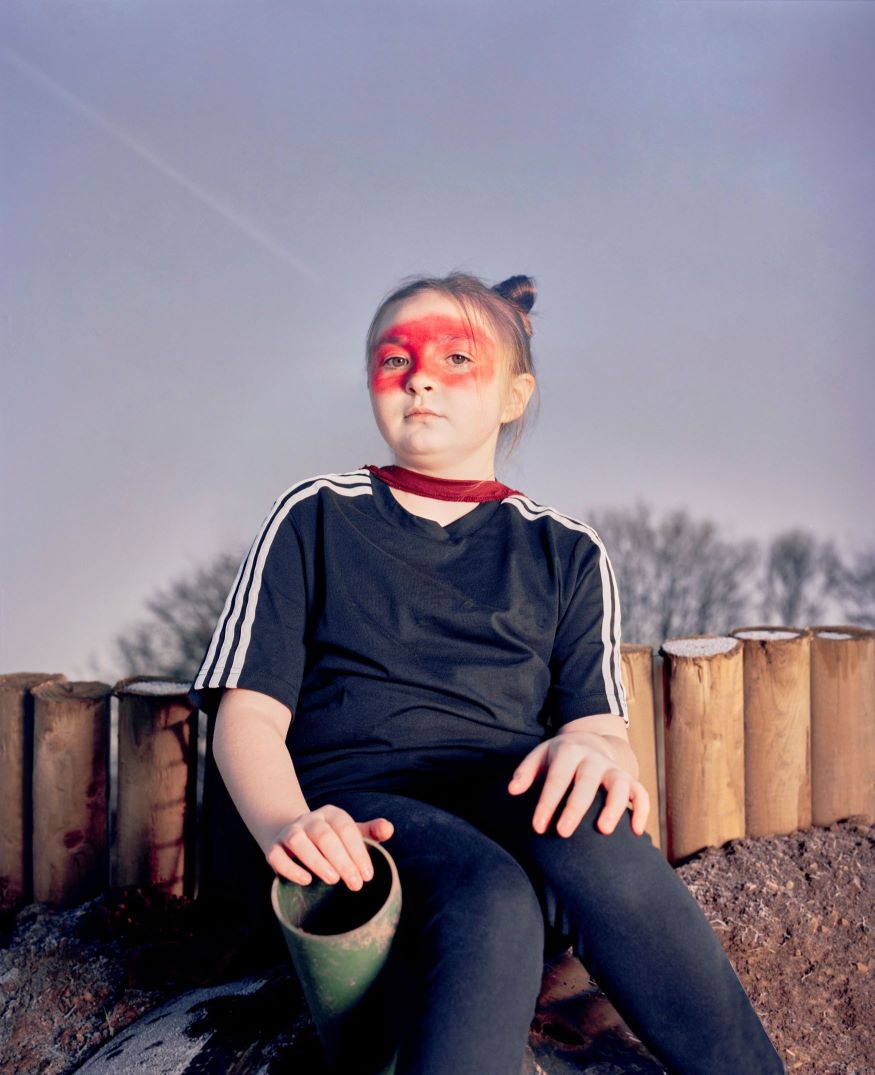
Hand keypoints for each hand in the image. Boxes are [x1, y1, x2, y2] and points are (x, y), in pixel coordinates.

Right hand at [266, 806, 393, 889]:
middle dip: (342, 861)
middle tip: (355, 884)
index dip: (358, 851)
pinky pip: (277, 856)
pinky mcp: (273, 847)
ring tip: (333, 880)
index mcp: (331, 814)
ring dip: (317, 861)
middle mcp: (309, 820)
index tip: (368, 875)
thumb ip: (371, 832)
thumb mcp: (352, 833)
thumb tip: (388, 829)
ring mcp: (290, 832)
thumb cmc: (332, 839)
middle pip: (324, 836)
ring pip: (299, 842)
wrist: (294, 837)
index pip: (346, 828)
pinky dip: (290, 868)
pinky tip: (306, 880)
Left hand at [507, 732, 649, 837]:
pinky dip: (641, 810)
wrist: (590, 742)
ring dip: (614, 807)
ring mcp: (614, 769)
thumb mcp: (540, 757)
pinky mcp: (630, 779)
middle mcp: (594, 760)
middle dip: (575, 807)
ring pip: (619, 786)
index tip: (538, 827)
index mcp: (569, 752)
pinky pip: (641, 793)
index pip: (556, 779)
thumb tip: (512, 790)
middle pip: (587, 782)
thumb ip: (525, 772)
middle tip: (563, 833)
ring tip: (603, 831)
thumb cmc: (559, 757)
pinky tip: (636, 831)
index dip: (547, 803)